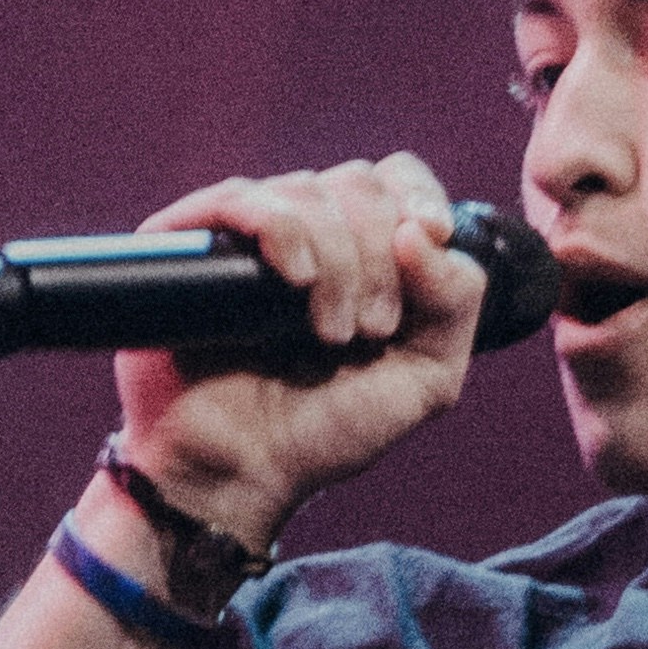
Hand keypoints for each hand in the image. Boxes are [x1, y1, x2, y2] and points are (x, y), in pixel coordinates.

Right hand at [110, 150, 483, 546]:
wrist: (242, 472)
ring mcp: (247, 236)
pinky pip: (241, 198)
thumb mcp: (426, 378)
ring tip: (330, 336)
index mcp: (363, 251)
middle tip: (371, 330)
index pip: (396, 176)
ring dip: (339, 263)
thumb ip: (456, 303)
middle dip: (380, 255)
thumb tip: (424, 230)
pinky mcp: (191, 243)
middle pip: (360, 181)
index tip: (434, 236)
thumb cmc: (327, 429)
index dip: (420, 195)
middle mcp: (307, 233)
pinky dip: (282, 231)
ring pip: (307, 190)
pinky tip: (297, 281)